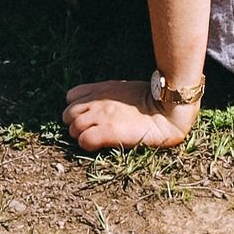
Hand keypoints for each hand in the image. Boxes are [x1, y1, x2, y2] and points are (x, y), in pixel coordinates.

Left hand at [62, 78, 198, 151]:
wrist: (165, 111)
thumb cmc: (150, 100)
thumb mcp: (124, 88)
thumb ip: (108, 93)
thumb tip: (100, 103)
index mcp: (101, 89)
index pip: (71, 97)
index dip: (76, 108)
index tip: (86, 116)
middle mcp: (97, 102)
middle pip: (68, 115)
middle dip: (74, 124)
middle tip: (88, 131)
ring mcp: (100, 117)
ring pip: (73, 129)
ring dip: (80, 136)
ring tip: (95, 140)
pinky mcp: (106, 132)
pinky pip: (83, 141)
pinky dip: (87, 145)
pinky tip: (98, 145)